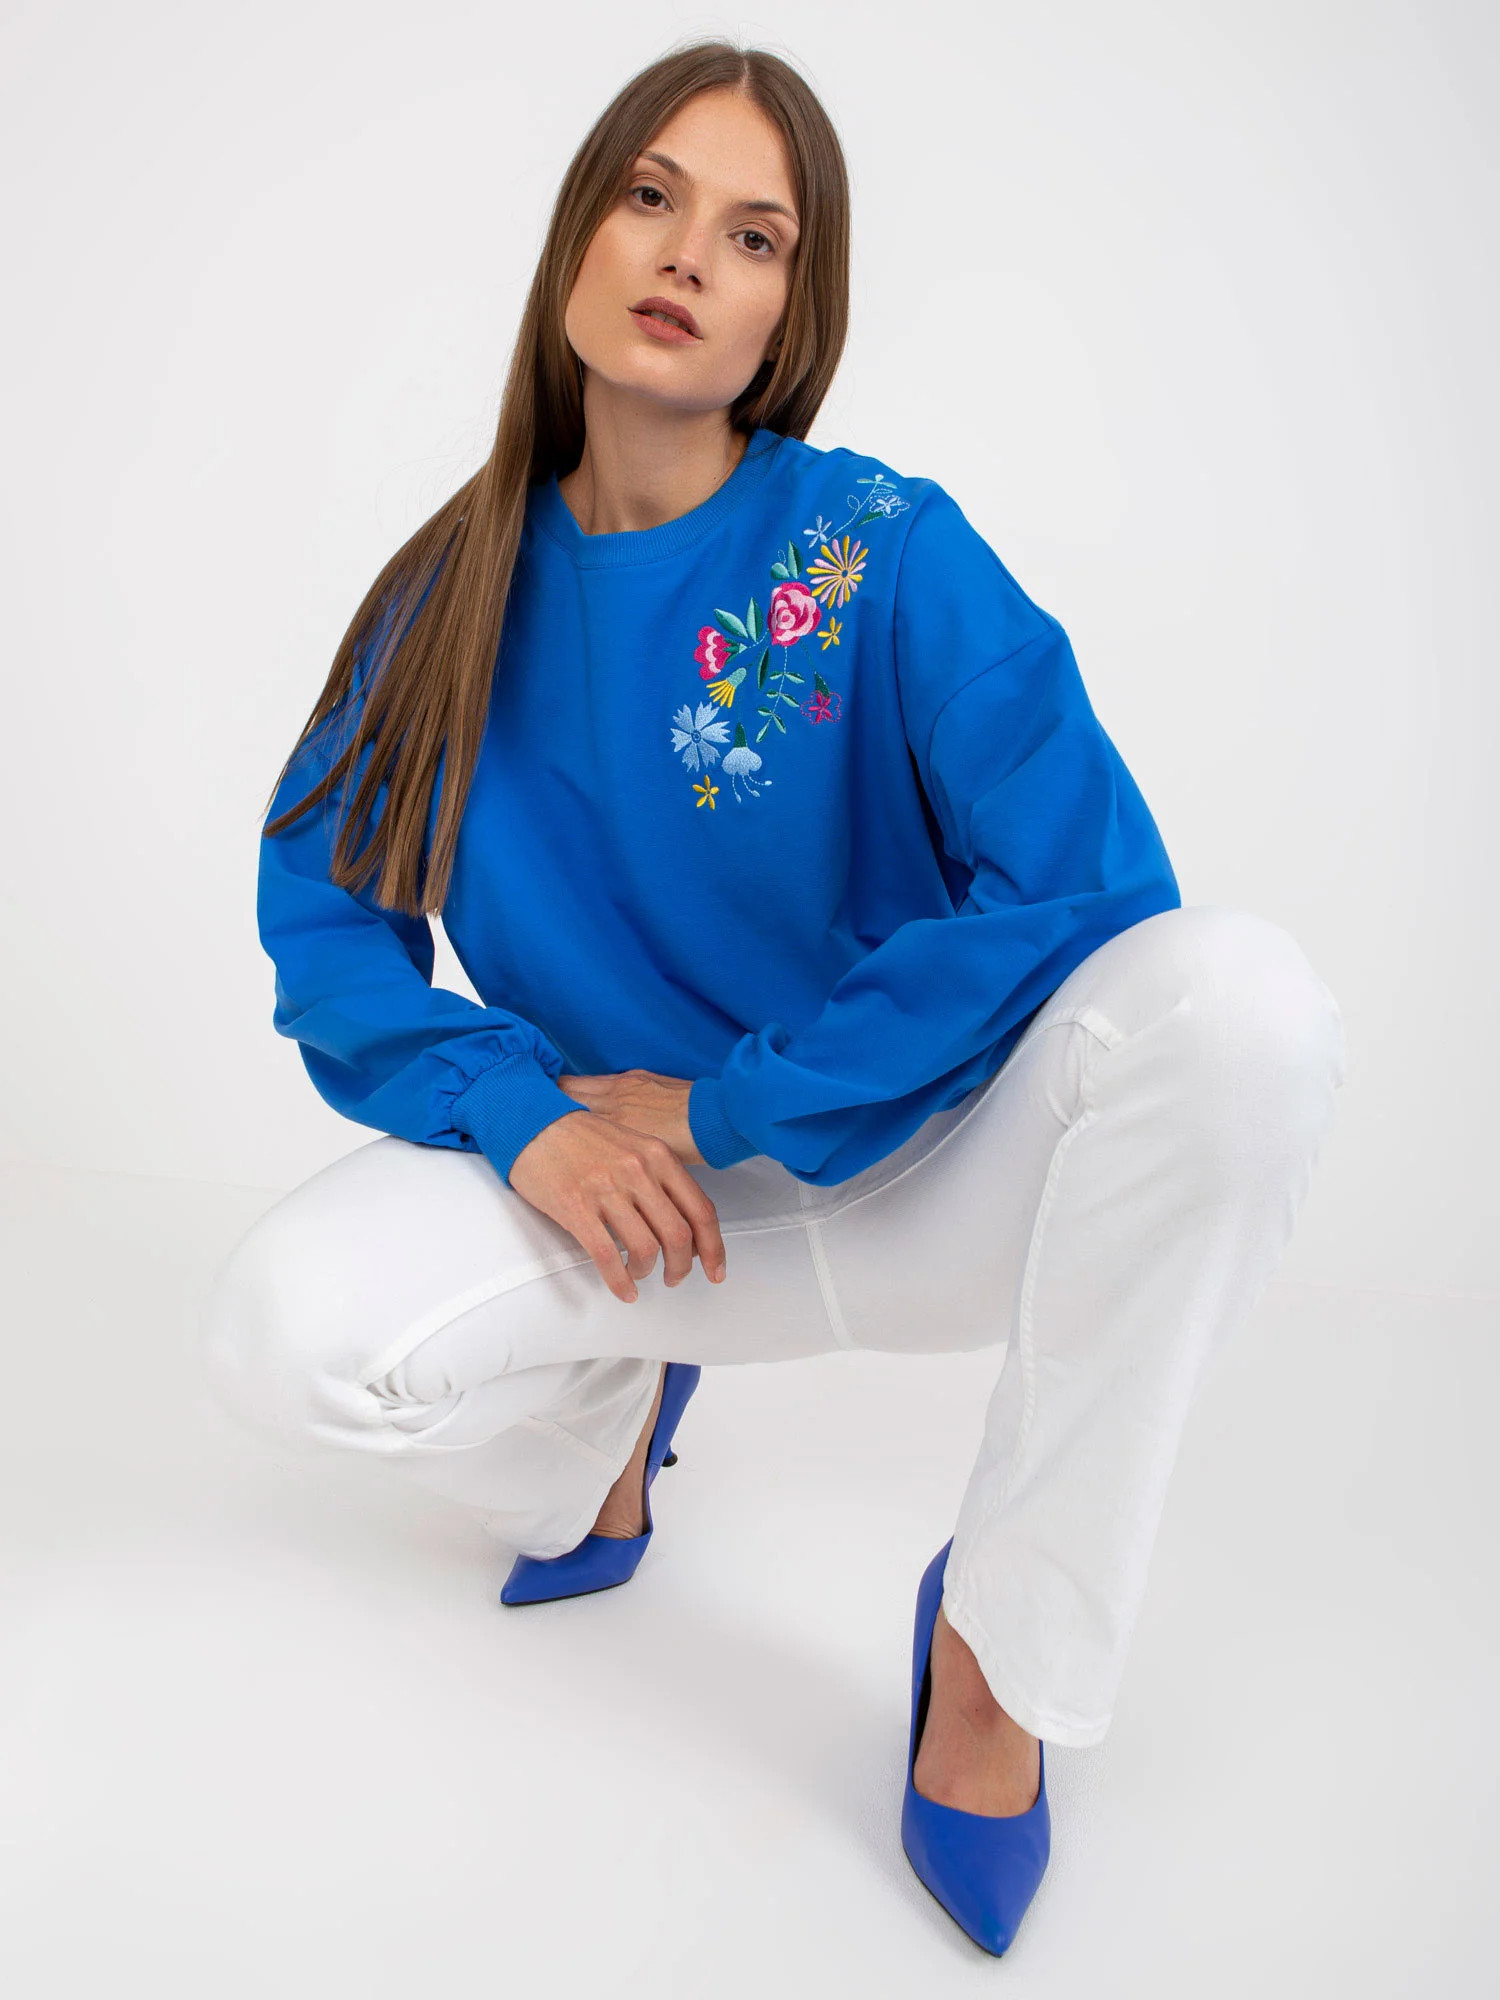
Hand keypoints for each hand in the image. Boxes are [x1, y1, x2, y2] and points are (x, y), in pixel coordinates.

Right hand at [506, 1080, 726, 1305]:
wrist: (533, 1121)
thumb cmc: (582, 1136)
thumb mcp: (633, 1143)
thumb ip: (659, 1176)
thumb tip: (680, 1221)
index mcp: (658, 1156)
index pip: (701, 1210)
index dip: (713, 1247)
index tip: (715, 1270)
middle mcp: (638, 1172)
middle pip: (678, 1236)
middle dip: (682, 1267)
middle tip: (674, 1278)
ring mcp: (607, 1189)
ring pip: (645, 1249)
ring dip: (647, 1272)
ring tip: (640, 1274)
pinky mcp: (577, 1206)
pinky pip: (606, 1256)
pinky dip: (619, 1281)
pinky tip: (623, 1289)